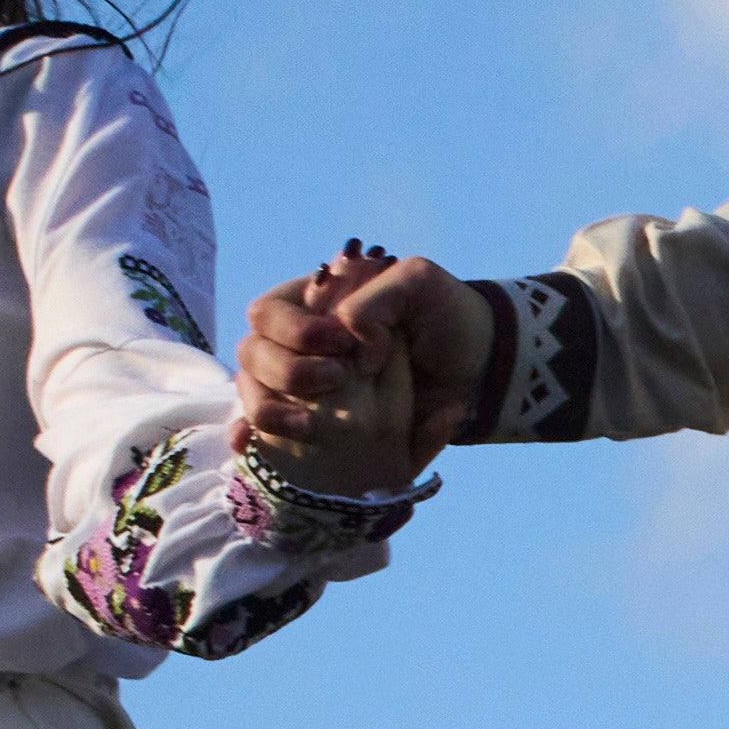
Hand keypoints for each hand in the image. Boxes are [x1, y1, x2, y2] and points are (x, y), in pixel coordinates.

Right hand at [240, 245, 498, 480]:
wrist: (477, 366)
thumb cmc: (443, 315)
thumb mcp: (418, 284)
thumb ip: (375, 298)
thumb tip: (347, 340)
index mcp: (311, 304)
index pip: (267, 314)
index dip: (294, 330)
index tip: (341, 343)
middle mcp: (296, 345)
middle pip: (252, 355)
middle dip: (286, 370)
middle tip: (336, 379)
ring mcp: (301, 388)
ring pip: (253, 395)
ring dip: (270, 409)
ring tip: (310, 425)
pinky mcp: (316, 427)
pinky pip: (268, 437)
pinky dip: (259, 441)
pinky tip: (270, 444)